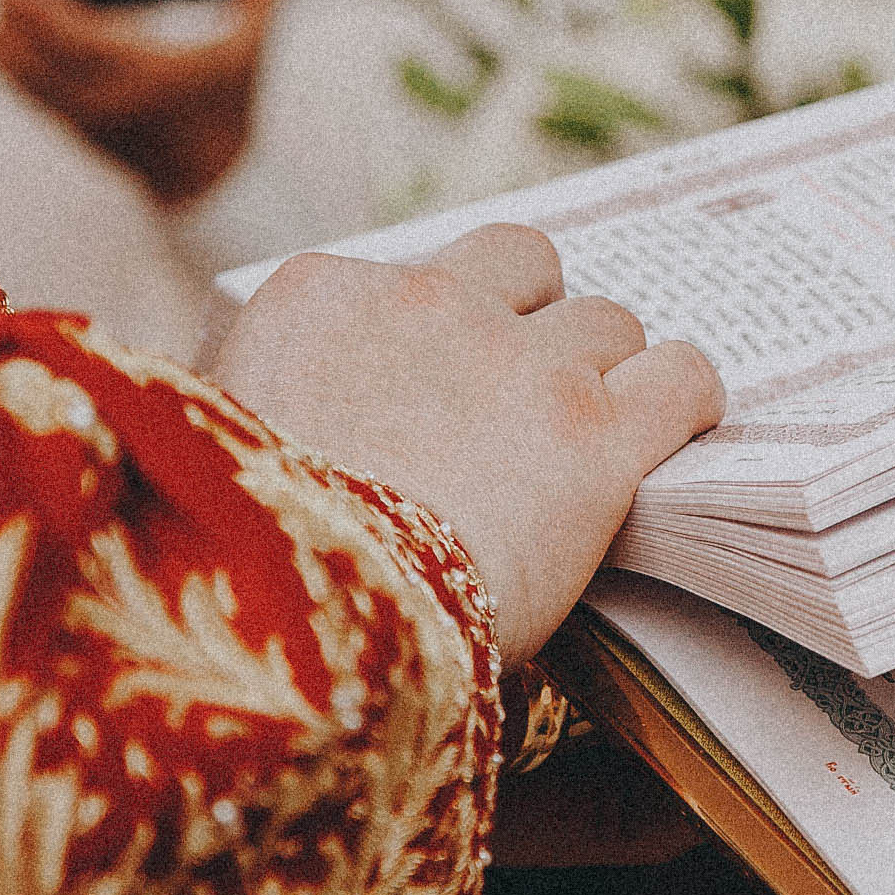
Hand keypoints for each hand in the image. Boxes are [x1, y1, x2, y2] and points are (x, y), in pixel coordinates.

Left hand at [0, 0, 274, 203]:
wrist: (217, 181)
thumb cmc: (232, 107)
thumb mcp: (254, 49)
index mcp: (142, 71)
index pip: (65, 30)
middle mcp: (103, 98)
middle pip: (28, 50)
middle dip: (4, 9)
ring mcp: (85, 119)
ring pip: (19, 77)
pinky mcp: (77, 133)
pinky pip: (28, 96)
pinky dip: (9, 67)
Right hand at [207, 224, 725, 664]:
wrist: (302, 625)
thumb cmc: (237, 568)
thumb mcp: (207, 457)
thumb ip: (247, 410)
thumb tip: (283, 426)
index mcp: (319, 299)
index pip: (411, 275)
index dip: (441, 333)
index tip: (445, 387)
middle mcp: (426, 303)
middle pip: (522, 269)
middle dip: (536, 320)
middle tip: (532, 398)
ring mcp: (522, 362)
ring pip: (607, 321)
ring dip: (607, 371)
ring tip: (597, 436)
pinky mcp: (597, 434)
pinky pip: (683, 377)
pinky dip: (687, 398)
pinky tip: (680, 427)